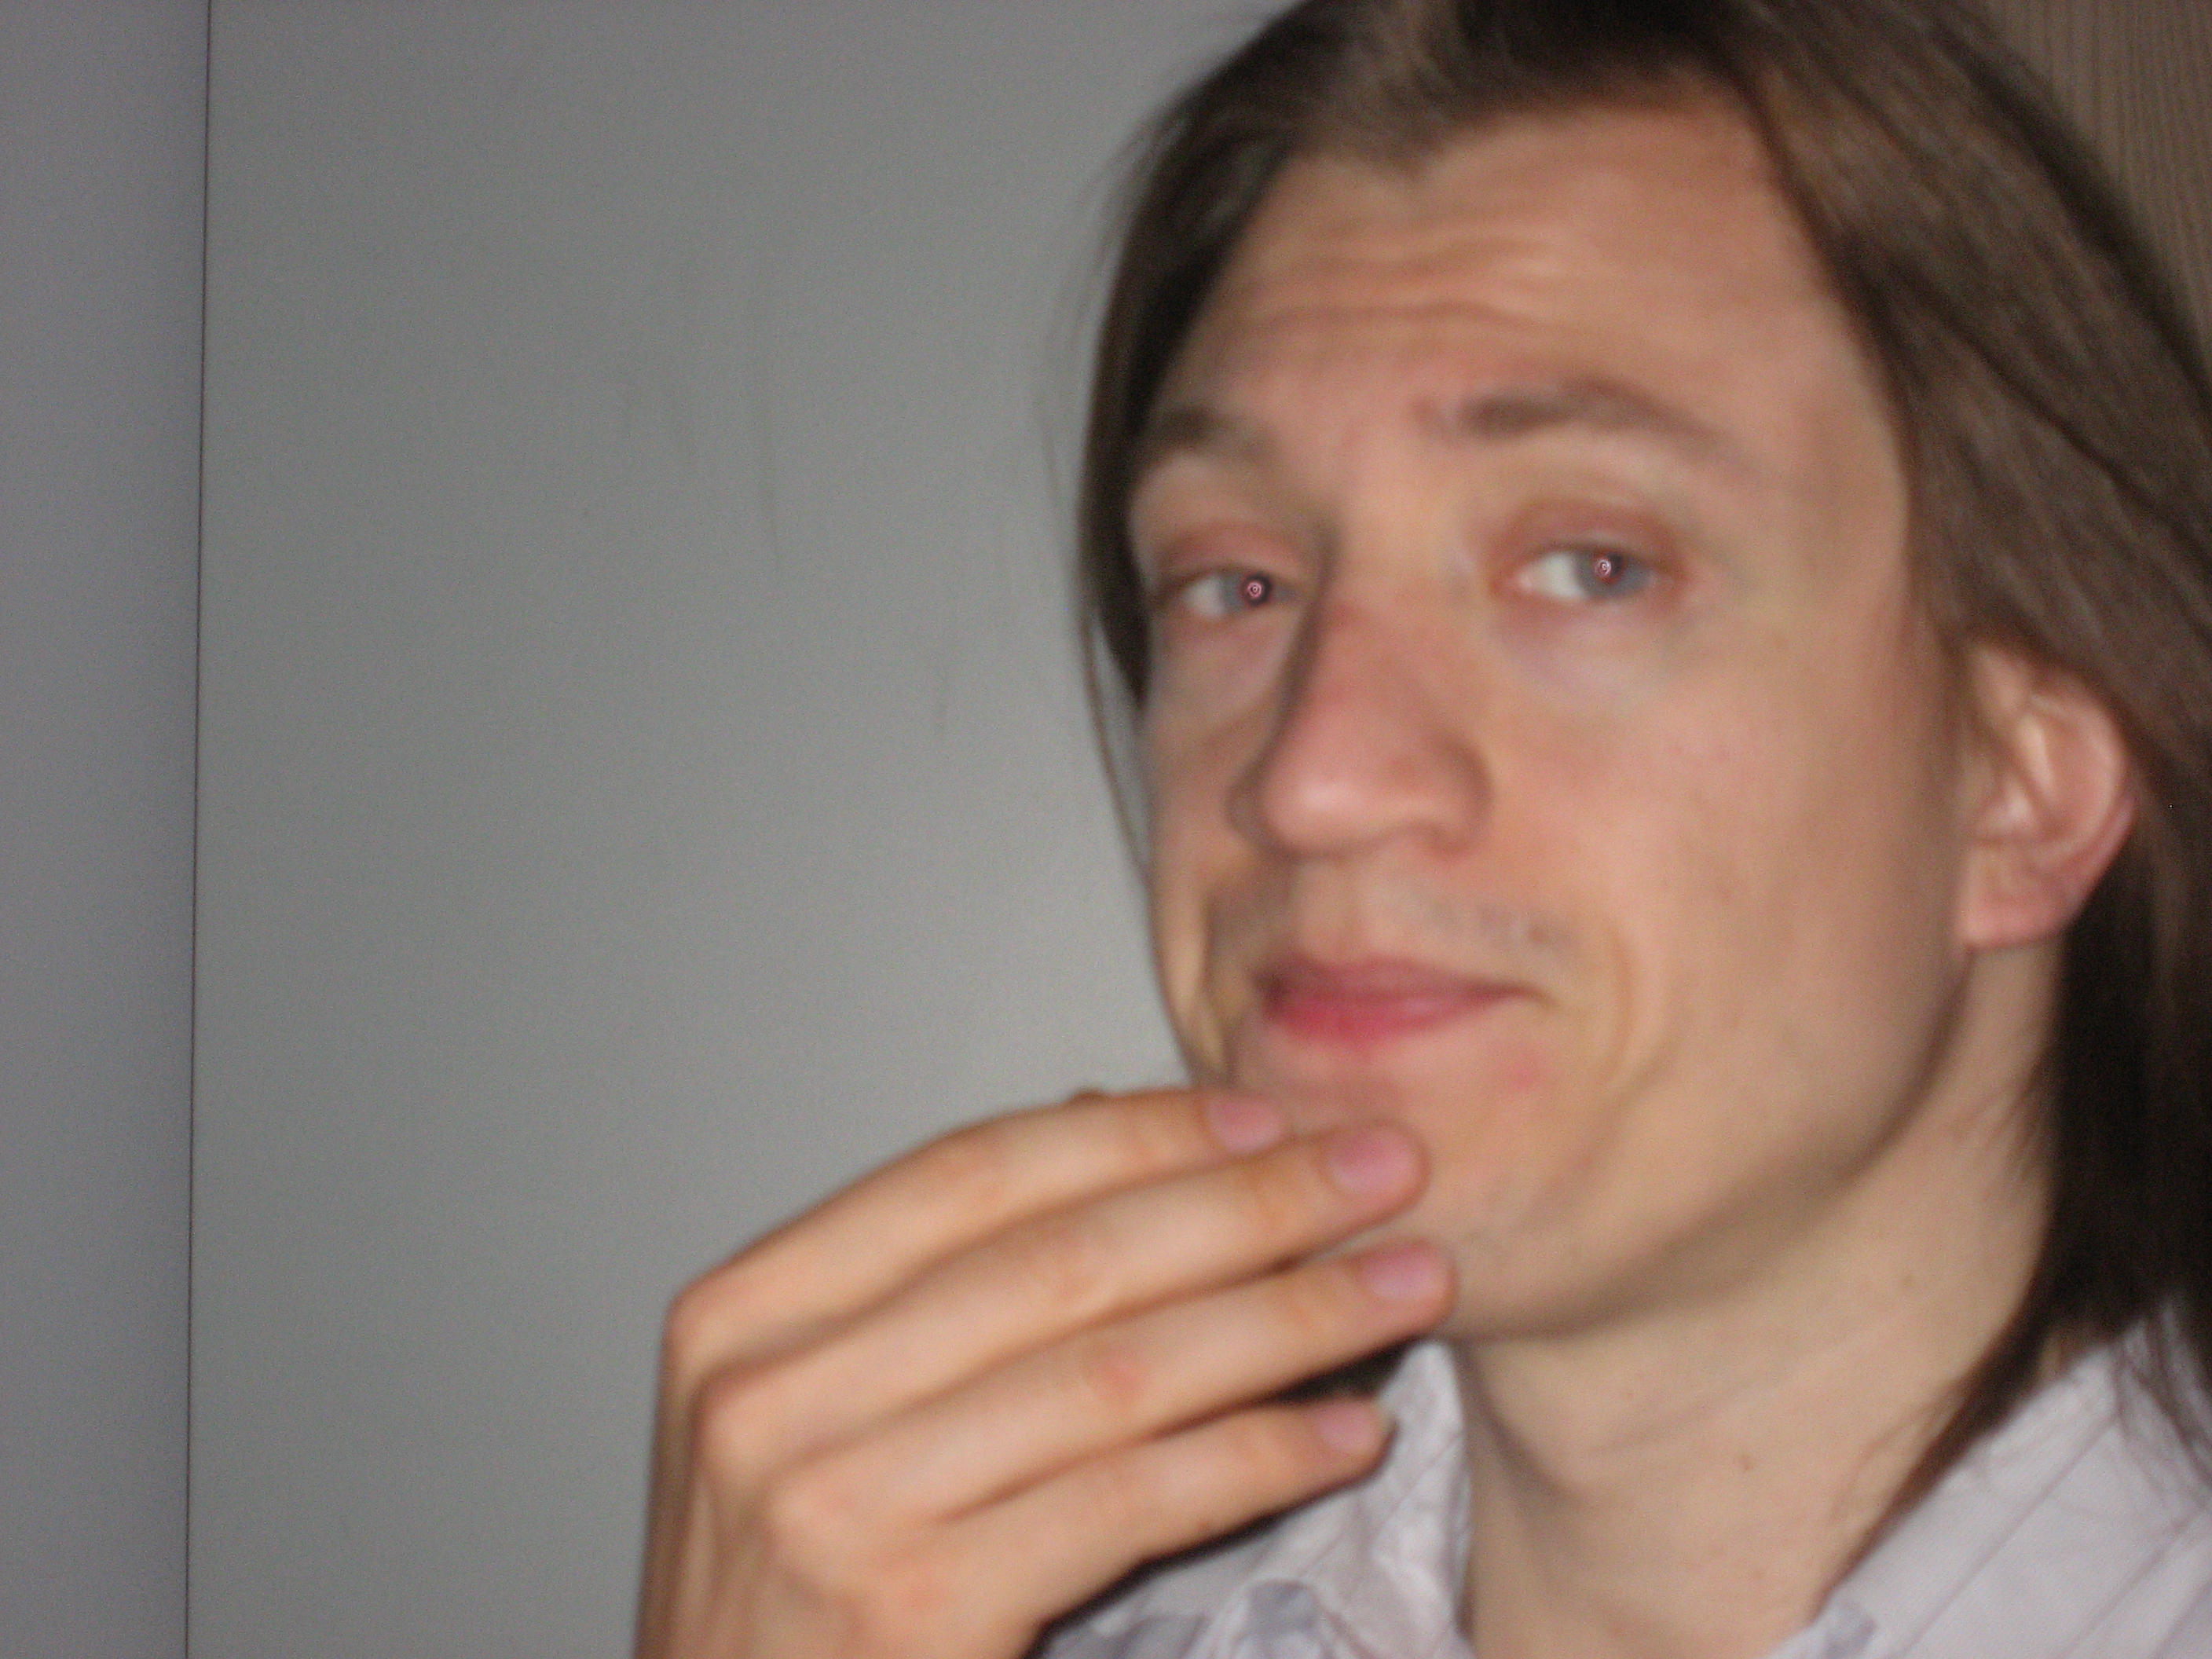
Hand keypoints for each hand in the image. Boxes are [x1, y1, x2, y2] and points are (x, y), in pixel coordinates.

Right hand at [633, 1088, 1452, 1658]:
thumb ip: (946, 1273)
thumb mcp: (823, 1412)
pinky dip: (1259, 1455)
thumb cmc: (798, 1598)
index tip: (1268, 1116)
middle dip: (1246, 1203)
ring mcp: (832, 1510)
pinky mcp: (918, 1612)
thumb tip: (1104, 1114)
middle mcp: (769, 1400)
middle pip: (1058, 1261)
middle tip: (1382, 1171)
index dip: (1134, 1134)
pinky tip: (1346, 1430)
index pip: (970, 1175)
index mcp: (740, 1318)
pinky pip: (1134, 1502)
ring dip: (1287, 1320)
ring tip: (1403, 1285)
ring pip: (1115, 1373)